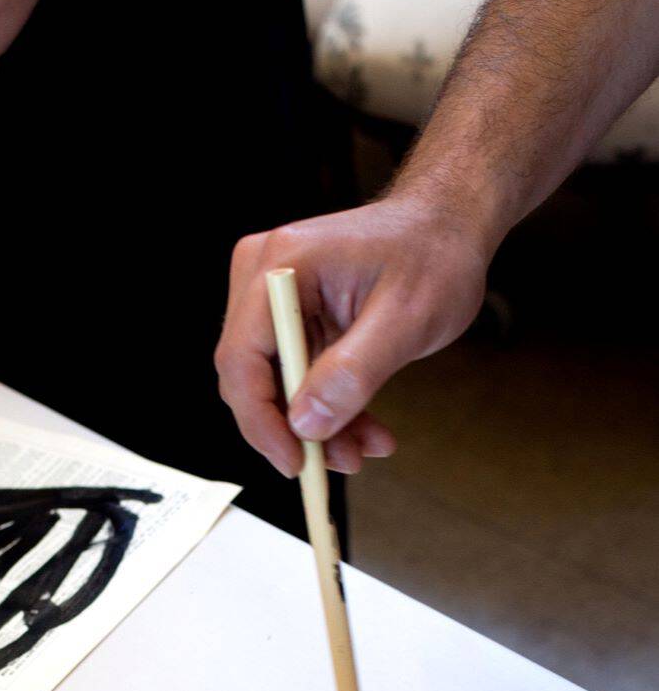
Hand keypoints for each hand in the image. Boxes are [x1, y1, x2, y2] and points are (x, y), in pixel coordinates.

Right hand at [213, 195, 491, 476]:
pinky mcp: (288, 320)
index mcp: (283, 264)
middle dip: (294, 429)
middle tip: (338, 462)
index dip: (261, 420)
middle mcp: (263, 277)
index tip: (293, 463)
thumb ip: (353, 372)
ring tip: (363, 449)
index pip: (242, 358)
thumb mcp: (407, 318)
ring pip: (274, 386)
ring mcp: (272, 299)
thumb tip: (306, 425)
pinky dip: (326, 410)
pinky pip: (294, 379)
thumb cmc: (435, 254)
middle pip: (250, 377)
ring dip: (316, 426)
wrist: (448, 227)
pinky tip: (363, 430)